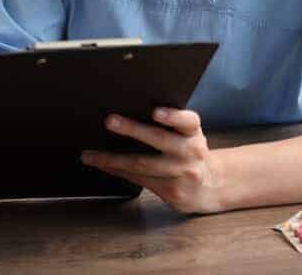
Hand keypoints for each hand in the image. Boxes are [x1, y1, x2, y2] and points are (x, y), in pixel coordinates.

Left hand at [81, 108, 225, 213]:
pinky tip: (104, 167)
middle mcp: (190, 152)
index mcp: (193, 132)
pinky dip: (119, 172)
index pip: (187, 120)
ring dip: (113, 159)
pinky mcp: (172, 192)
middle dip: (132, 129)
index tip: (156, 112)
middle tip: (110, 121)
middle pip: (160, 139)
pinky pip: (140, 180)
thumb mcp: (188, 134)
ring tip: (91, 155)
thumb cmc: (189, 151)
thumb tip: (128, 109)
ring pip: (143, 164)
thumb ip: (170, 124)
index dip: (172, 116)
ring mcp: (182, 174)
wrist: (210, 186)